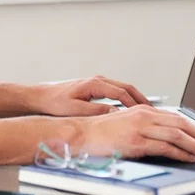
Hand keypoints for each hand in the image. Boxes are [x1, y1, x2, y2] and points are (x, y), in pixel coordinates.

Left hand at [31, 75, 151, 116]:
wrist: (42, 97)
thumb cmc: (55, 103)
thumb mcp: (76, 110)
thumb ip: (97, 112)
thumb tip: (116, 115)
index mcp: (94, 84)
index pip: (122, 93)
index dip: (135, 105)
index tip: (145, 114)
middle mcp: (97, 80)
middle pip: (126, 87)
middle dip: (140, 99)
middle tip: (153, 110)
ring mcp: (96, 82)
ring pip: (122, 87)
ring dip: (134, 97)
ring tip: (146, 110)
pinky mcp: (94, 86)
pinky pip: (116, 90)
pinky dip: (126, 97)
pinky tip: (129, 107)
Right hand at [80, 105, 194, 161]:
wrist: (81, 133)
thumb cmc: (100, 131)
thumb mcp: (125, 122)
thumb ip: (144, 125)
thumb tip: (162, 134)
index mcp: (142, 110)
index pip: (176, 116)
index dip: (194, 126)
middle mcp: (143, 116)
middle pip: (181, 123)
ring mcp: (140, 128)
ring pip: (177, 135)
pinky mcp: (136, 142)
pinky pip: (165, 147)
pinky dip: (181, 153)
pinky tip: (190, 158)